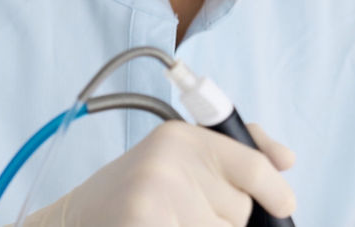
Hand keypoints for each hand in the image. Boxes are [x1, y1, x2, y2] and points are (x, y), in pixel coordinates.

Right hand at [21, 121, 295, 226]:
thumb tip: (286, 161)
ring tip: (164, 222)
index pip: (254, 167)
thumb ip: (228, 156)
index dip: (277, 192)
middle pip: (239, 212)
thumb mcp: (171, 162)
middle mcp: (171, 160)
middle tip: (174, 213)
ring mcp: (158, 196)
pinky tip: (156, 226)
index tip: (284, 205)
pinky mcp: (148, 222)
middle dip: (217, 220)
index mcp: (180, 136)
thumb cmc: (126, 198)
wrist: (68, 222)